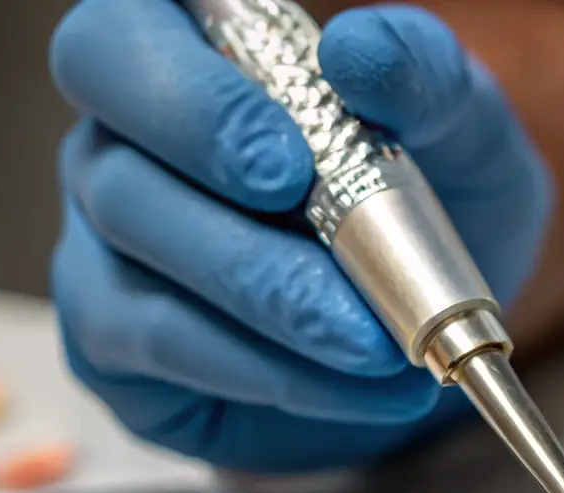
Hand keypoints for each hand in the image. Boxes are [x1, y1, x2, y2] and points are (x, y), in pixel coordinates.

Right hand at [49, 1, 550, 471]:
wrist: (439, 317)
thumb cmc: (431, 197)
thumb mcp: (459, 129)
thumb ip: (421, 75)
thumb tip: (357, 52)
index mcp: (181, 55)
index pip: (121, 38)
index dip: (187, 99)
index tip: (287, 159)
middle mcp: (120, 145)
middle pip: (111, 167)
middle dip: (230, 228)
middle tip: (341, 263)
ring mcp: (104, 246)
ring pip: (136, 275)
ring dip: (271, 315)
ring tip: (379, 346)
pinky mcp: (114, 345)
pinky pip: (160, 356)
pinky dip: (268, 374)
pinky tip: (352, 385)